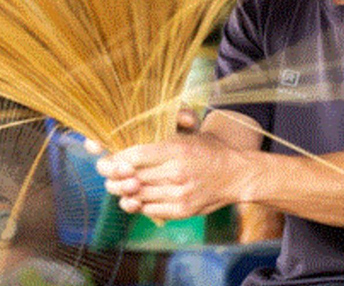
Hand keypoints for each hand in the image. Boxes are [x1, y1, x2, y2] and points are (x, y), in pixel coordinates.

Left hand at [94, 113, 250, 219]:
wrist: (236, 174)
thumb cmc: (208, 150)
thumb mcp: (187, 134)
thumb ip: (160, 136)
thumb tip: (128, 139)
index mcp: (177, 149)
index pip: (136, 155)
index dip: (116, 159)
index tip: (107, 159)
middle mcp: (177, 172)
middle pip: (133, 177)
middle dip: (114, 177)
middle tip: (107, 173)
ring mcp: (180, 194)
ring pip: (138, 196)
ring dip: (123, 192)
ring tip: (119, 186)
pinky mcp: (182, 210)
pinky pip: (149, 210)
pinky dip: (138, 205)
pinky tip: (136, 197)